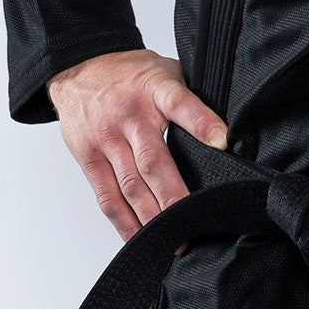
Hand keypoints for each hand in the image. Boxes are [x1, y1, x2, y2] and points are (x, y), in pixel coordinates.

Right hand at [47, 48, 226, 240]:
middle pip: (153, 161)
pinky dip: (124, 222)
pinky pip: (107, 197)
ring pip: (130, 186)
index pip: (179, 103)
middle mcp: (130, 115)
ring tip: (173, 241)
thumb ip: (191, 97)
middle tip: (195, 220)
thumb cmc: (132, 74)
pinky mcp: (88, 158)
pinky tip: (140, 238)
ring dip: (152, 217)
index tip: (222, 142)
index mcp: (154, 88)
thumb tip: (228, 132)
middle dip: (174, 195)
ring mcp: (106, 139)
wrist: (80, 67)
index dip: (201, 122)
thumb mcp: (166, 71)